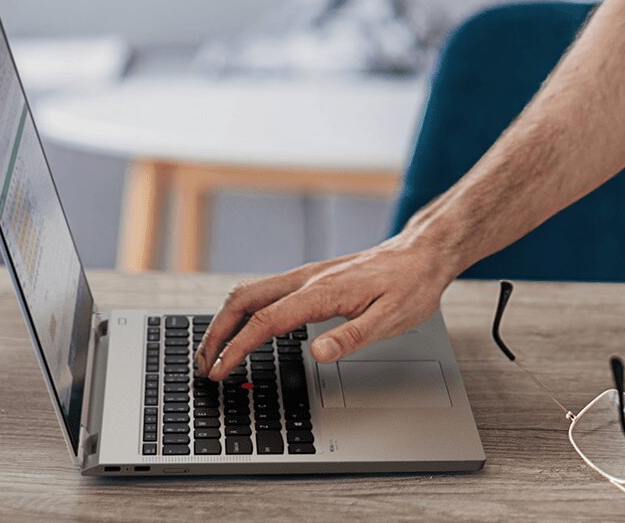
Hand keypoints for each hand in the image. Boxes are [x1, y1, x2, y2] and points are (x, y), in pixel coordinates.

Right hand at [193, 232, 460, 380]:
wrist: (421, 254)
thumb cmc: (410, 286)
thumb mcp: (390, 320)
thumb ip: (350, 338)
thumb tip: (317, 354)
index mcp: (320, 292)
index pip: (264, 323)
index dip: (237, 348)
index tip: (219, 370)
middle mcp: (305, 279)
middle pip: (243, 301)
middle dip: (216, 333)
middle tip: (204, 363)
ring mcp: (305, 276)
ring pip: (249, 293)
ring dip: (225, 320)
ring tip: (214, 349)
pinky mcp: (310, 278)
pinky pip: (264, 291)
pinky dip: (242, 311)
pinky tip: (243, 328)